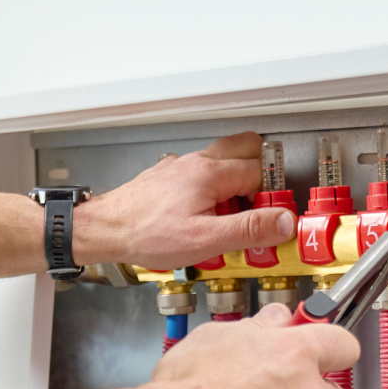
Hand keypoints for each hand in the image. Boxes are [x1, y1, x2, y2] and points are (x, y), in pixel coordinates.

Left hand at [72, 133, 293, 269]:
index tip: (277, 214)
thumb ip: (249, 229)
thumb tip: (284, 221)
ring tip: (236, 215)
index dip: (274, 194)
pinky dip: (213, 189)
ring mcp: (180, 167)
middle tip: (265, 202)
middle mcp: (196, 162)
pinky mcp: (168, 178)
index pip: (261, 172)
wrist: (104, 230)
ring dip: (237, 182)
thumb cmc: (145, 234)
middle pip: (245, 149)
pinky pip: (201, 173)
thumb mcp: (206, 239)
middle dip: (262, 173)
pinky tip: (207, 215)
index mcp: (211, 173)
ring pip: (222, 160)